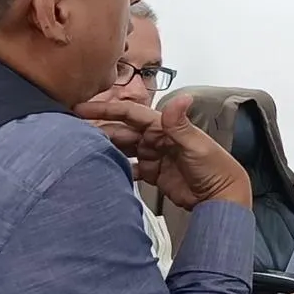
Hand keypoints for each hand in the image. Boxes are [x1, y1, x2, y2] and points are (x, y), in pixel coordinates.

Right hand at [74, 96, 250, 209]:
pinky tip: (100, 169)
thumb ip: (181, 124)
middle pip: (122, 131)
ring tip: (81, 151)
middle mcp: (156, 138)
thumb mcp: (195, 145)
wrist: (221, 195)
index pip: (130, 114)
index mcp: (165, 126)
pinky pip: (128, 168)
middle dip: (99, 130)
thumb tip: (181, 97)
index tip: (80, 108)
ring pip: (122, 148)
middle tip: (73, 134)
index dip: (106, 109)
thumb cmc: (214, 166)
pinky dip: (115, 167)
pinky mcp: (152, 173)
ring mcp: (153, 156)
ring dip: (105, 148)